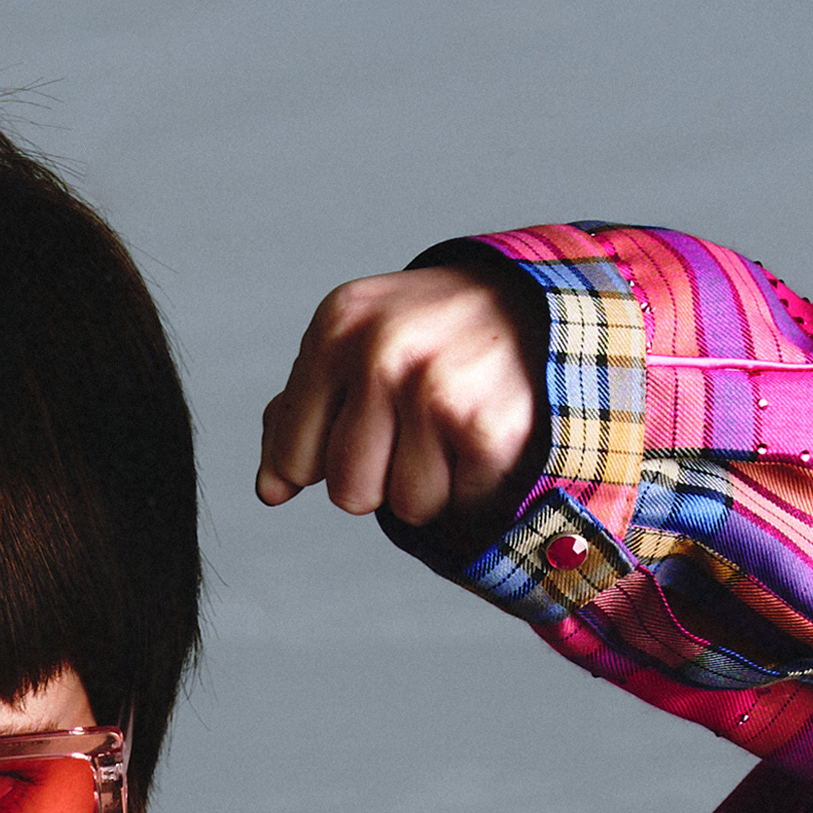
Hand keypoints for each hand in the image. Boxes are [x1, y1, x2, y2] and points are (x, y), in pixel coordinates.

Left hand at [257, 266, 538, 528]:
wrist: (542, 305)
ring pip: (407, 507)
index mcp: (335, 329)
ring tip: (457, 426)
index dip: (328, 463)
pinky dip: (477, 486)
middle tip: (422, 425)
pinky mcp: (488, 427)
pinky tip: (487, 437)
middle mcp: (379, 352)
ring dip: (435, 483)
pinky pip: (460, 504)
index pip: (292, 461)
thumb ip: (299, 414)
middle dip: (384, 477)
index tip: (368, 425)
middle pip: (348, 493)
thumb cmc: (433, 337)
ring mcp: (434, 388)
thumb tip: (270, 489)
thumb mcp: (355, 345)